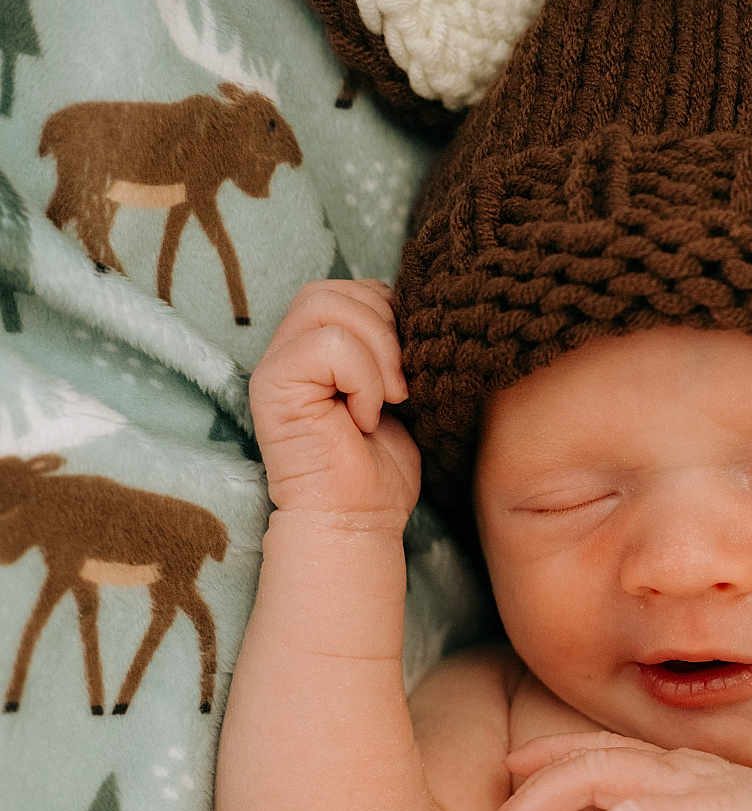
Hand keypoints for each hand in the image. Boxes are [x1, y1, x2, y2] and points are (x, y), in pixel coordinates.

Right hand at [249, 279, 420, 519]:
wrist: (358, 522)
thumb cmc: (380, 470)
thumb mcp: (399, 393)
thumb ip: (395, 346)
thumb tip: (420, 310)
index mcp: (319, 346)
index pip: (354, 290)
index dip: (392, 317)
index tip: (409, 371)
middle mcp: (290, 348)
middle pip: (335, 288)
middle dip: (386, 329)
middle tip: (401, 387)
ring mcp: (276, 364)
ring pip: (329, 306)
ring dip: (377, 354)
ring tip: (385, 401)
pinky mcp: (271, 385)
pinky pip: (330, 346)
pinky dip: (363, 381)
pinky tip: (364, 419)